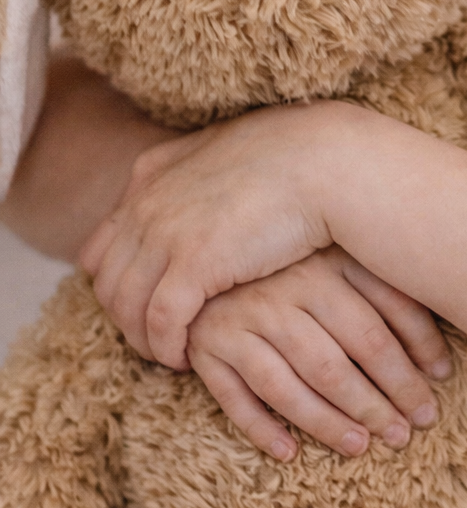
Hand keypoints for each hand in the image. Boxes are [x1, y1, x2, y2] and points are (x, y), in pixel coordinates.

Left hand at [80, 102, 347, 367]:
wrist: (323, 163)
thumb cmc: (290, 156)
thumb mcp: (224, 150)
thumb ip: (193, 169)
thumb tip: (191, 188)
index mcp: (150, 175)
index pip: (101, 247)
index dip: (118, 283)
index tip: (145, 304)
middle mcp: (145, 204)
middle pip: (109, 283)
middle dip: (128, 319)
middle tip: (156, 341)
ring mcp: (165, 234)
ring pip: (128, 309)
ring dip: (145, 341)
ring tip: (172, 355)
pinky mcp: (193, 266)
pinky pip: (161, 324)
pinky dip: (167, 347)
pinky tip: (188, 357)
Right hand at [187, 247, 451, 461]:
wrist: (216, 237)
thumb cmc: (300, 256)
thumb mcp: (346, 260)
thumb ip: (392, 296)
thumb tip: (440, 365)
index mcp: (322, 266)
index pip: (376, 323)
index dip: (411, 362)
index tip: (437, 390)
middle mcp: (280, 293)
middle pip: (334, 362)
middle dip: (375, 403)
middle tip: (405, 434)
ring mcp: (240, 321)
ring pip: (288, 387)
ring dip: (326, 423)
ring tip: (361, 447)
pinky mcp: (207, 346)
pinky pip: (233, 398)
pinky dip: (261, 428)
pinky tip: (289, 453)